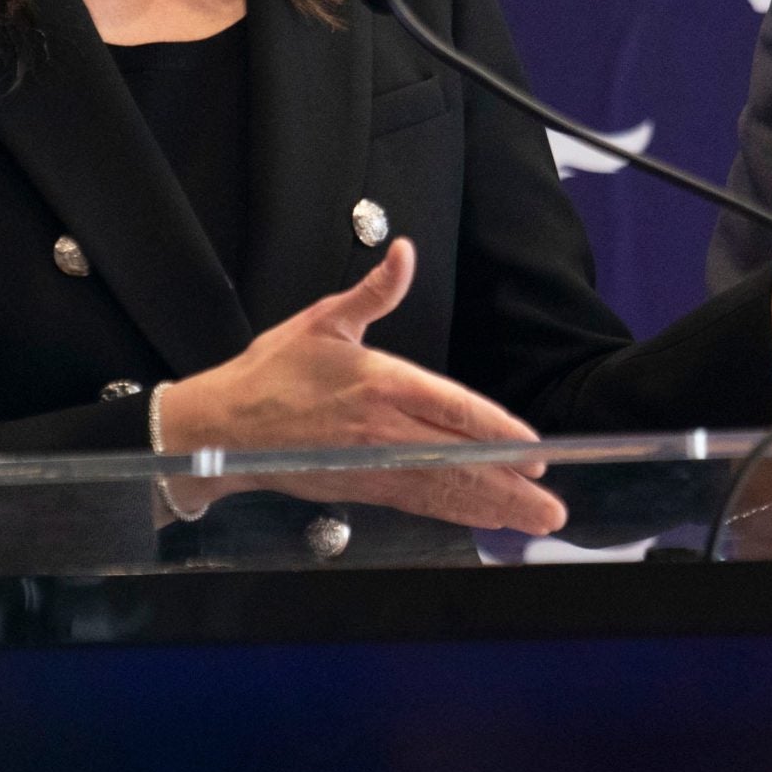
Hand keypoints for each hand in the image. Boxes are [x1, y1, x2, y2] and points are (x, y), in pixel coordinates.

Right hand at [158, 240, 567, 533]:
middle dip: (511, 486)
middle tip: (553, 508)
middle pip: (460, 460)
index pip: (453, 408)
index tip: (535, 449)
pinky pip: (422, 502)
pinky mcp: (362, 487)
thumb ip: (375, 291)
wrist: (218, 429)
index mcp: (381, 383)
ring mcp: (373, 464)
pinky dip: (460, 512)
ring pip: (446, 489)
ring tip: (537, 519)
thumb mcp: (323, 319)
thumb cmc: (271, 373)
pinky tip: (489, 520)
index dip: (498, 431)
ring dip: (495, 507)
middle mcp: (383, 430)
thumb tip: (404, 252)